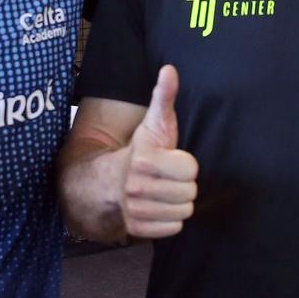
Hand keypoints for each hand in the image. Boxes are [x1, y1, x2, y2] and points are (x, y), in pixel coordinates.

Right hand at [121, 65, 197, 237]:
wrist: (107, 181)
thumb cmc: (140, 150)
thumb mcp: (153, 123)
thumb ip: (164, 96)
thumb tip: (170, 69)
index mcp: (145, 160)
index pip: (191, 170)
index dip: (185, 164)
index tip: (171, 160)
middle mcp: (138, 187)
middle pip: (190, 193)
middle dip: (183, 185)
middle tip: (168, 178)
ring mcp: (136, 210)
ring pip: (183, 212)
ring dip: (177, 203)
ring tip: (164, 191)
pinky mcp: (137, 229)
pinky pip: (173, 228)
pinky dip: (169, 220)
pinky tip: (158, 207)